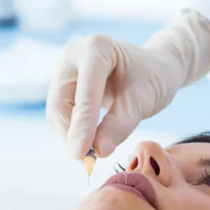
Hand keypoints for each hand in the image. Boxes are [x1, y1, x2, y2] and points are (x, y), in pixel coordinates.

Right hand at [46, 11, 209, 158]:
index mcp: (96, 48)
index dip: (82, 126)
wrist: (153, 69)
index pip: (84, 94)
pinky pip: (60, 113)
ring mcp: (65, 68)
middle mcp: (74, 53)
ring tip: (91, 155)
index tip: (82, 154)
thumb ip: (121, 125)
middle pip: (60, 102)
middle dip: (72, 134)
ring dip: (70, 136)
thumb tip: (98, 151)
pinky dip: (72, 131)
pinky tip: (88, 143)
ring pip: (56, 110)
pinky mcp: (63, 83)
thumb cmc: (152, 79)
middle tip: (88, 161)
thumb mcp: (143, 101)